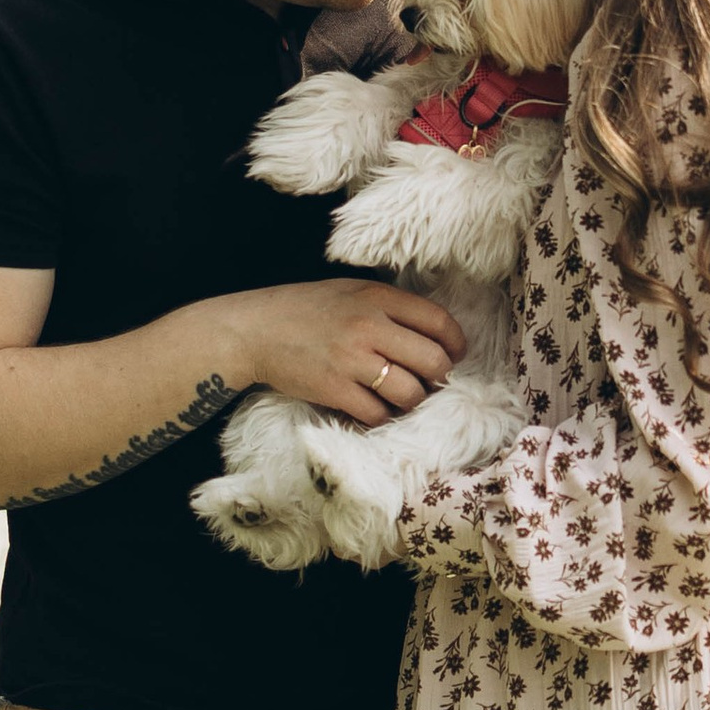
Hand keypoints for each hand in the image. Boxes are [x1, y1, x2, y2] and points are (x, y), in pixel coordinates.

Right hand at [215, 278, 463, 425]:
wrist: (254, 331)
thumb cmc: (304, 310)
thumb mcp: (350, 292)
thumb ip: (388, 307)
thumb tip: (432, 334)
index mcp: (376, 297)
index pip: (439, 321)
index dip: (455, 343)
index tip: (453, 354)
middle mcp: (369, 327)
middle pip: (433, 361)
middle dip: (438, 378)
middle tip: (428, 382)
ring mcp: (351, 360)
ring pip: (410, 393)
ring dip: (411, 401)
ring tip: (400, 398)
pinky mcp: (334, 390)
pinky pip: (377, 414)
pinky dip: (381, 417)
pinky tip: (374, 410)